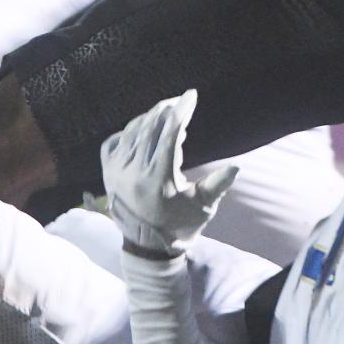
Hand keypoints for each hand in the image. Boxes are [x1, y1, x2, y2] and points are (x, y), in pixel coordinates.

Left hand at [101, 89, 237, 256]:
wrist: (147, 249)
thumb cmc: (180, 226)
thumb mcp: (201, 207)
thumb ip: (217, 185)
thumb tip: (237, 167)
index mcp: (157, 178)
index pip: (170, 132)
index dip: (182, 110)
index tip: (192, 94)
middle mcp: (133, 172)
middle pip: (151, 126)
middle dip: (167, 109)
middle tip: (181, 101)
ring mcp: (116, 172)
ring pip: (132, 131)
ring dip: (149, 117)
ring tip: (165, 112)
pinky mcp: (106, 173)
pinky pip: (113, 142)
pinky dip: (127, 131)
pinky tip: (140, 129)